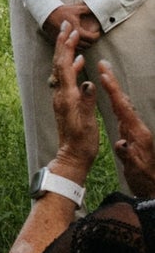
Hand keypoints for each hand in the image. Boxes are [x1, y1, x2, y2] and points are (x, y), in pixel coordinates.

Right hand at [43, 3, 98, 47]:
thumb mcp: (76, 9)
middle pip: (87, 45)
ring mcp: (65, 40)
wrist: (46, 14)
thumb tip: (96, 9)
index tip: (97, 32)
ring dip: (84, 44)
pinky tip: (76, 40)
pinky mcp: (59, 41)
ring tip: (86, 39)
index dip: (97, 36)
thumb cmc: (61, 11)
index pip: (91, 38)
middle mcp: (71, 38)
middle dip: (92, 41)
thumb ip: (87, 10)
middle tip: (93, 36)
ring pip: (79, 48)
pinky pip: (71, 47)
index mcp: (77, 30)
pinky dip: (76, 45)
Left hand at [49, 22, 99, 176]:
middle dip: (62, 43)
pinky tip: (79, 62)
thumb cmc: (82, 141)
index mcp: (66, 96)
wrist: (73, 155)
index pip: (64, 65)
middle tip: (67, 26)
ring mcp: (62, 97)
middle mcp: (60, 93)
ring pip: (62, 68)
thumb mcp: (87, 121)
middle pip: (59, 63)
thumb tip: (89, 82)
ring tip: (73, 38)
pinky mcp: (65, 101)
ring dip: (67, 52)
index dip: (66, 46)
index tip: (69, 30)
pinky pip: (67, 78)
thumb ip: (87, 101)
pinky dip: (72, 67)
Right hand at [97, 61, 154, 197]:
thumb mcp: (135, 168)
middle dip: (112, 82)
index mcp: (137, 132)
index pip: (123, 107)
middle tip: (103, 65)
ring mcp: (135, 130)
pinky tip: (111, 96)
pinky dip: (115, 100)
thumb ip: (128, 154)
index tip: (103, 75)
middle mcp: (137, 127)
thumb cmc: (144, 178)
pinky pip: (122, 112)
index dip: (113, 90)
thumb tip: (121, 142)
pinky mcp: (132, 133)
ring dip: (113, 89)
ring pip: (123, 104)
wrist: (153, 187)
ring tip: (104, 74)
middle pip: (123, 100)